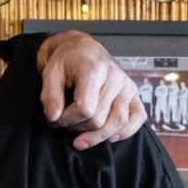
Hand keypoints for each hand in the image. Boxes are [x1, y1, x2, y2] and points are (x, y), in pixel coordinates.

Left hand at [37, 31, 145, 149]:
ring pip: (118, 123)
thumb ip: (50, 96)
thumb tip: (54, 117)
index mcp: (94, 69)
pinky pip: (138, 118)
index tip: (55, 118)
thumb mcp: (50, 73)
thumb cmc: (67, 61)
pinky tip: (109, 136)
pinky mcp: (134, 93)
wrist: (81, 50)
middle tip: (64, 123)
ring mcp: (127, 86)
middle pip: (99, 119)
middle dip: (77, 127)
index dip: (66, 120)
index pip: (85, 109)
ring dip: (96, 135)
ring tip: (81, 136)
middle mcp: (115, 77)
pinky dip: (124, 131)